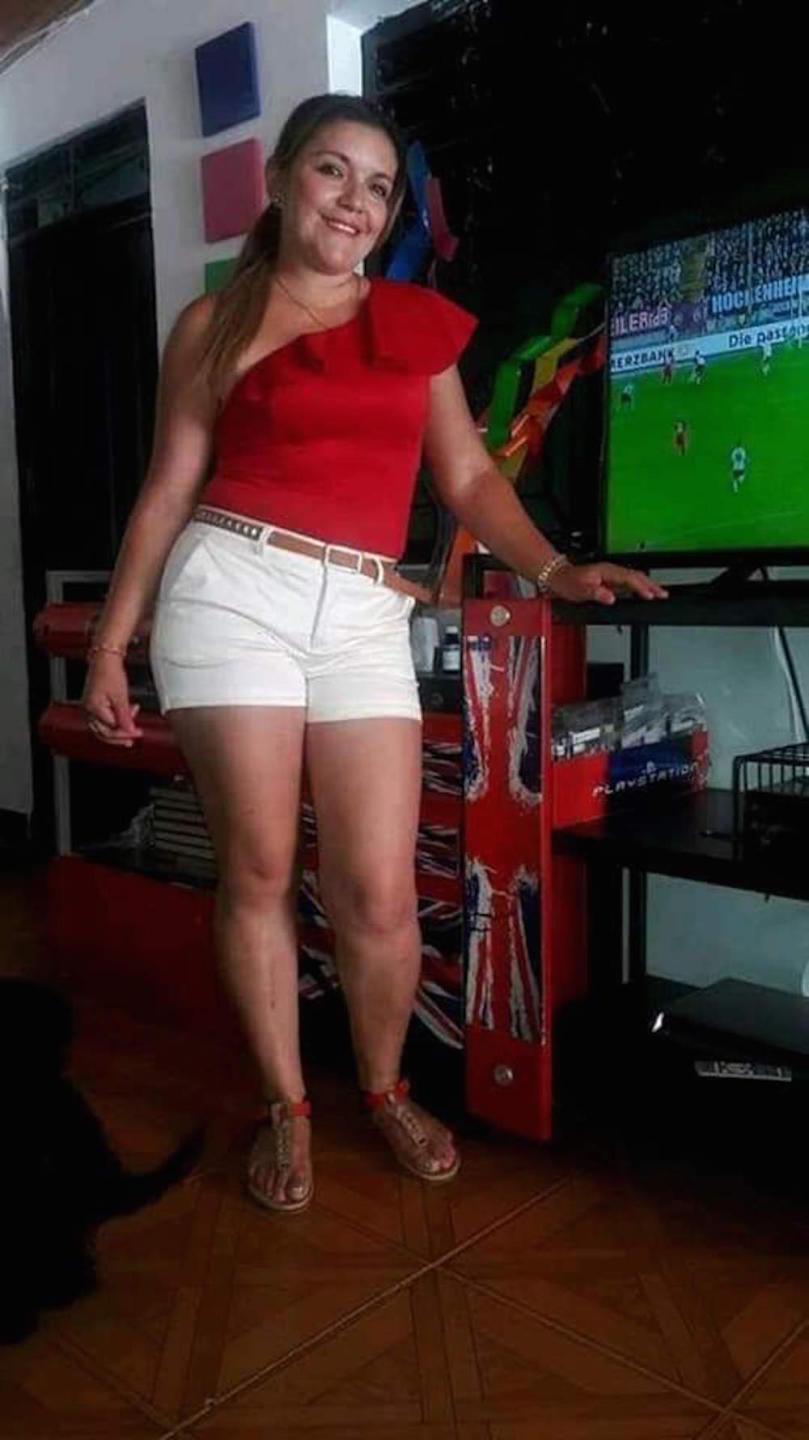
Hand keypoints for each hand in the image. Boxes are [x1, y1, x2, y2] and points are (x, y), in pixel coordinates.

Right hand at [82, 653, 142, 747]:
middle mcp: (87, 710)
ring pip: (102, 728)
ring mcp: (88, 708)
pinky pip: (102, 720)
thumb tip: (130, 731)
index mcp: (93, 708)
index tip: (137, 733)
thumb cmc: (110, 672)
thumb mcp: (121, 696)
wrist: (104, 658)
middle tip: (133, 738)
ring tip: (130, 731)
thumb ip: (125, 716)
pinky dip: (114, 722)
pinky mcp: (92, 705)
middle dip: (120, 736)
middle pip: (103, 733)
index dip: (125, 733)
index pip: (110, 729)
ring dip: (117, 730)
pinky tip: (124, 720)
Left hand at [549, 561, 667, 605]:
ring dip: (648, 585)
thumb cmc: (568, 582)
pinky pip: (629, 582)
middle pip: (636, 576)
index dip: (641, 587)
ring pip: (635, 578)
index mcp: (607, 571)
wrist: (558, 577)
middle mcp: (611, 571)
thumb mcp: (580, 589)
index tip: (650, 595)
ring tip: (660, 593)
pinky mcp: (610, 580)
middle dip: (651, 585)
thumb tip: (610, 597)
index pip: (629, 578)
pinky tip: (644, 593)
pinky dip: (639, 587)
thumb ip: (596, 593)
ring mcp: (611, 575)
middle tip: (664, 594)